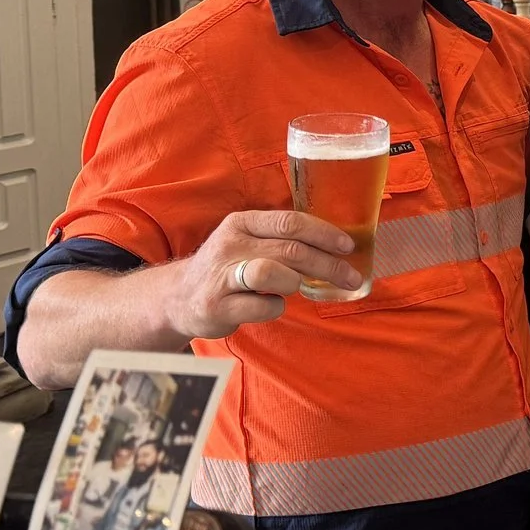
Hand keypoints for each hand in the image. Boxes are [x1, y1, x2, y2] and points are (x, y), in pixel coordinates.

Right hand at [161, 210, 360, 341]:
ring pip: (273, 273)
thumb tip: (334, 245)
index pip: (290, 221)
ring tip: (297, 288)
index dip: (324, 233)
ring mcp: (221, 276)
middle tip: (350, 277)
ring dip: (295, 282)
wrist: (179, 297)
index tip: (348, 246)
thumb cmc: (227, 268)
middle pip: (290, 250)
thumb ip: (281, 239)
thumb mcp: (247, 241)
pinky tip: (271, 305)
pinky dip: (275, 307)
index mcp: (242, 223)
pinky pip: (262, 306)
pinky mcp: (218, 307)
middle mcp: (230, 245)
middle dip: (328, 264)